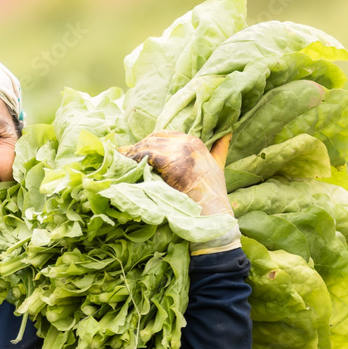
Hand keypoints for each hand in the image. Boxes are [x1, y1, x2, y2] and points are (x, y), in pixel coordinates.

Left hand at [118, 131, 232, 216]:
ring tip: (120, 162)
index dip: (147, 142)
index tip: (136, 152)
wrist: (214, 214)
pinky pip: (146, 156)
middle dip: (137, 148)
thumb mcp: (219, 165)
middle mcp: (188, 143)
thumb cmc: (213, 195)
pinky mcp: (172, 165)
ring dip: (132, 154)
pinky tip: (126, 166)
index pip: (163, 134)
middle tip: (123, 157)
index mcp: (195, 142)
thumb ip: (220, 149)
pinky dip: (134, 159)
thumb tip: (227, 134)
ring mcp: (180, 153)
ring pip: (147, 146)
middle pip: (153, 139)